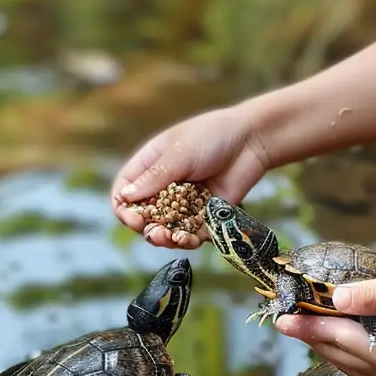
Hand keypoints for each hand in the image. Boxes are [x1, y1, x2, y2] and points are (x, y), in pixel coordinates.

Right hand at [112, 107, 275, 245]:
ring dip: (164, 238)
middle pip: (140, 217)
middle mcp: (161, 187)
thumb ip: (154, 177)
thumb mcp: (179, 153)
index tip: (132, 218)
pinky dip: (187, 240)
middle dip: (145, 228)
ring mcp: (181, 203)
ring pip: (163, 229)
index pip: (123, 192)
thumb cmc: (212, 135)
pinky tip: (191, 239)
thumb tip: (125, 197)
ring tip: (172, 238)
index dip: (123, 208)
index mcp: (149, 167)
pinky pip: (188, 234)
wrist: (252, 141)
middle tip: (155, 232)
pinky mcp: (201, 214)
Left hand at [274, 267, 375, 375]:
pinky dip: (340, 350)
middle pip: (330, 350)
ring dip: (322, 343)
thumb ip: (374, 293)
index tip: (279, 317)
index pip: (330, 334)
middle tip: (286, 318)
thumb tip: (336, 297)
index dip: (303, 323)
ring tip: (305, 326)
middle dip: (308, 334)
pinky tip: (337, 338)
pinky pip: (355, 365)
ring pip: (340, 360)